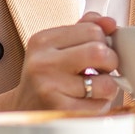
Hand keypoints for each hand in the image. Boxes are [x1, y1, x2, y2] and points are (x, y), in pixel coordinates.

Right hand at [0, 13, 123, 133]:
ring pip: (105, 83)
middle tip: (102, 71)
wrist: (24, 110)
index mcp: (42, 40)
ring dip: (108, 87)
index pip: (93, 30)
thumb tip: (110, 22)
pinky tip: (87, 104)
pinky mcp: (59, 111)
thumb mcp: (59, 46)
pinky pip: (99, 106)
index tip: (97, 54)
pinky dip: (101, 105)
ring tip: (94, 89)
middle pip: (100, 52)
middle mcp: (42, 63)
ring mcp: (49, 88)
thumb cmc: (48, 76)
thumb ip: (85, 28)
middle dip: (111, 62)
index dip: (104, 42)